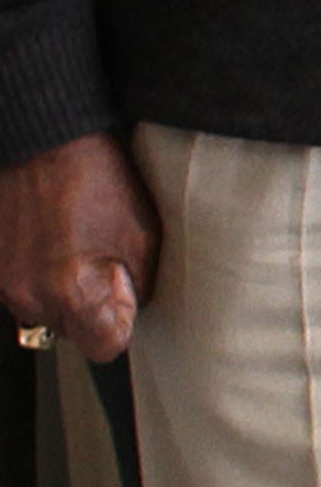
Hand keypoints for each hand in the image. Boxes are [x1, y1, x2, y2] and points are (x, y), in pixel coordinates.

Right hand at [0, 133, 158, 365]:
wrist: (42, 139)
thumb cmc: (96, 178)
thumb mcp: (141, 231)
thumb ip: (140, 283)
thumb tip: (132, 307)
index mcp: (71, 294)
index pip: (104, 348)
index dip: (120, 326)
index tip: (126, 300)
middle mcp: (29, 298)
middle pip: (70, 330)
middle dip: (90, 305)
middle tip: (102, 259)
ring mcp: (3, 283)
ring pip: (44, 308)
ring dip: (62, 288)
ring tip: (75, 241)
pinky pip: (21, 286)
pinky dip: (38, 271)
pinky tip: (52, 237)